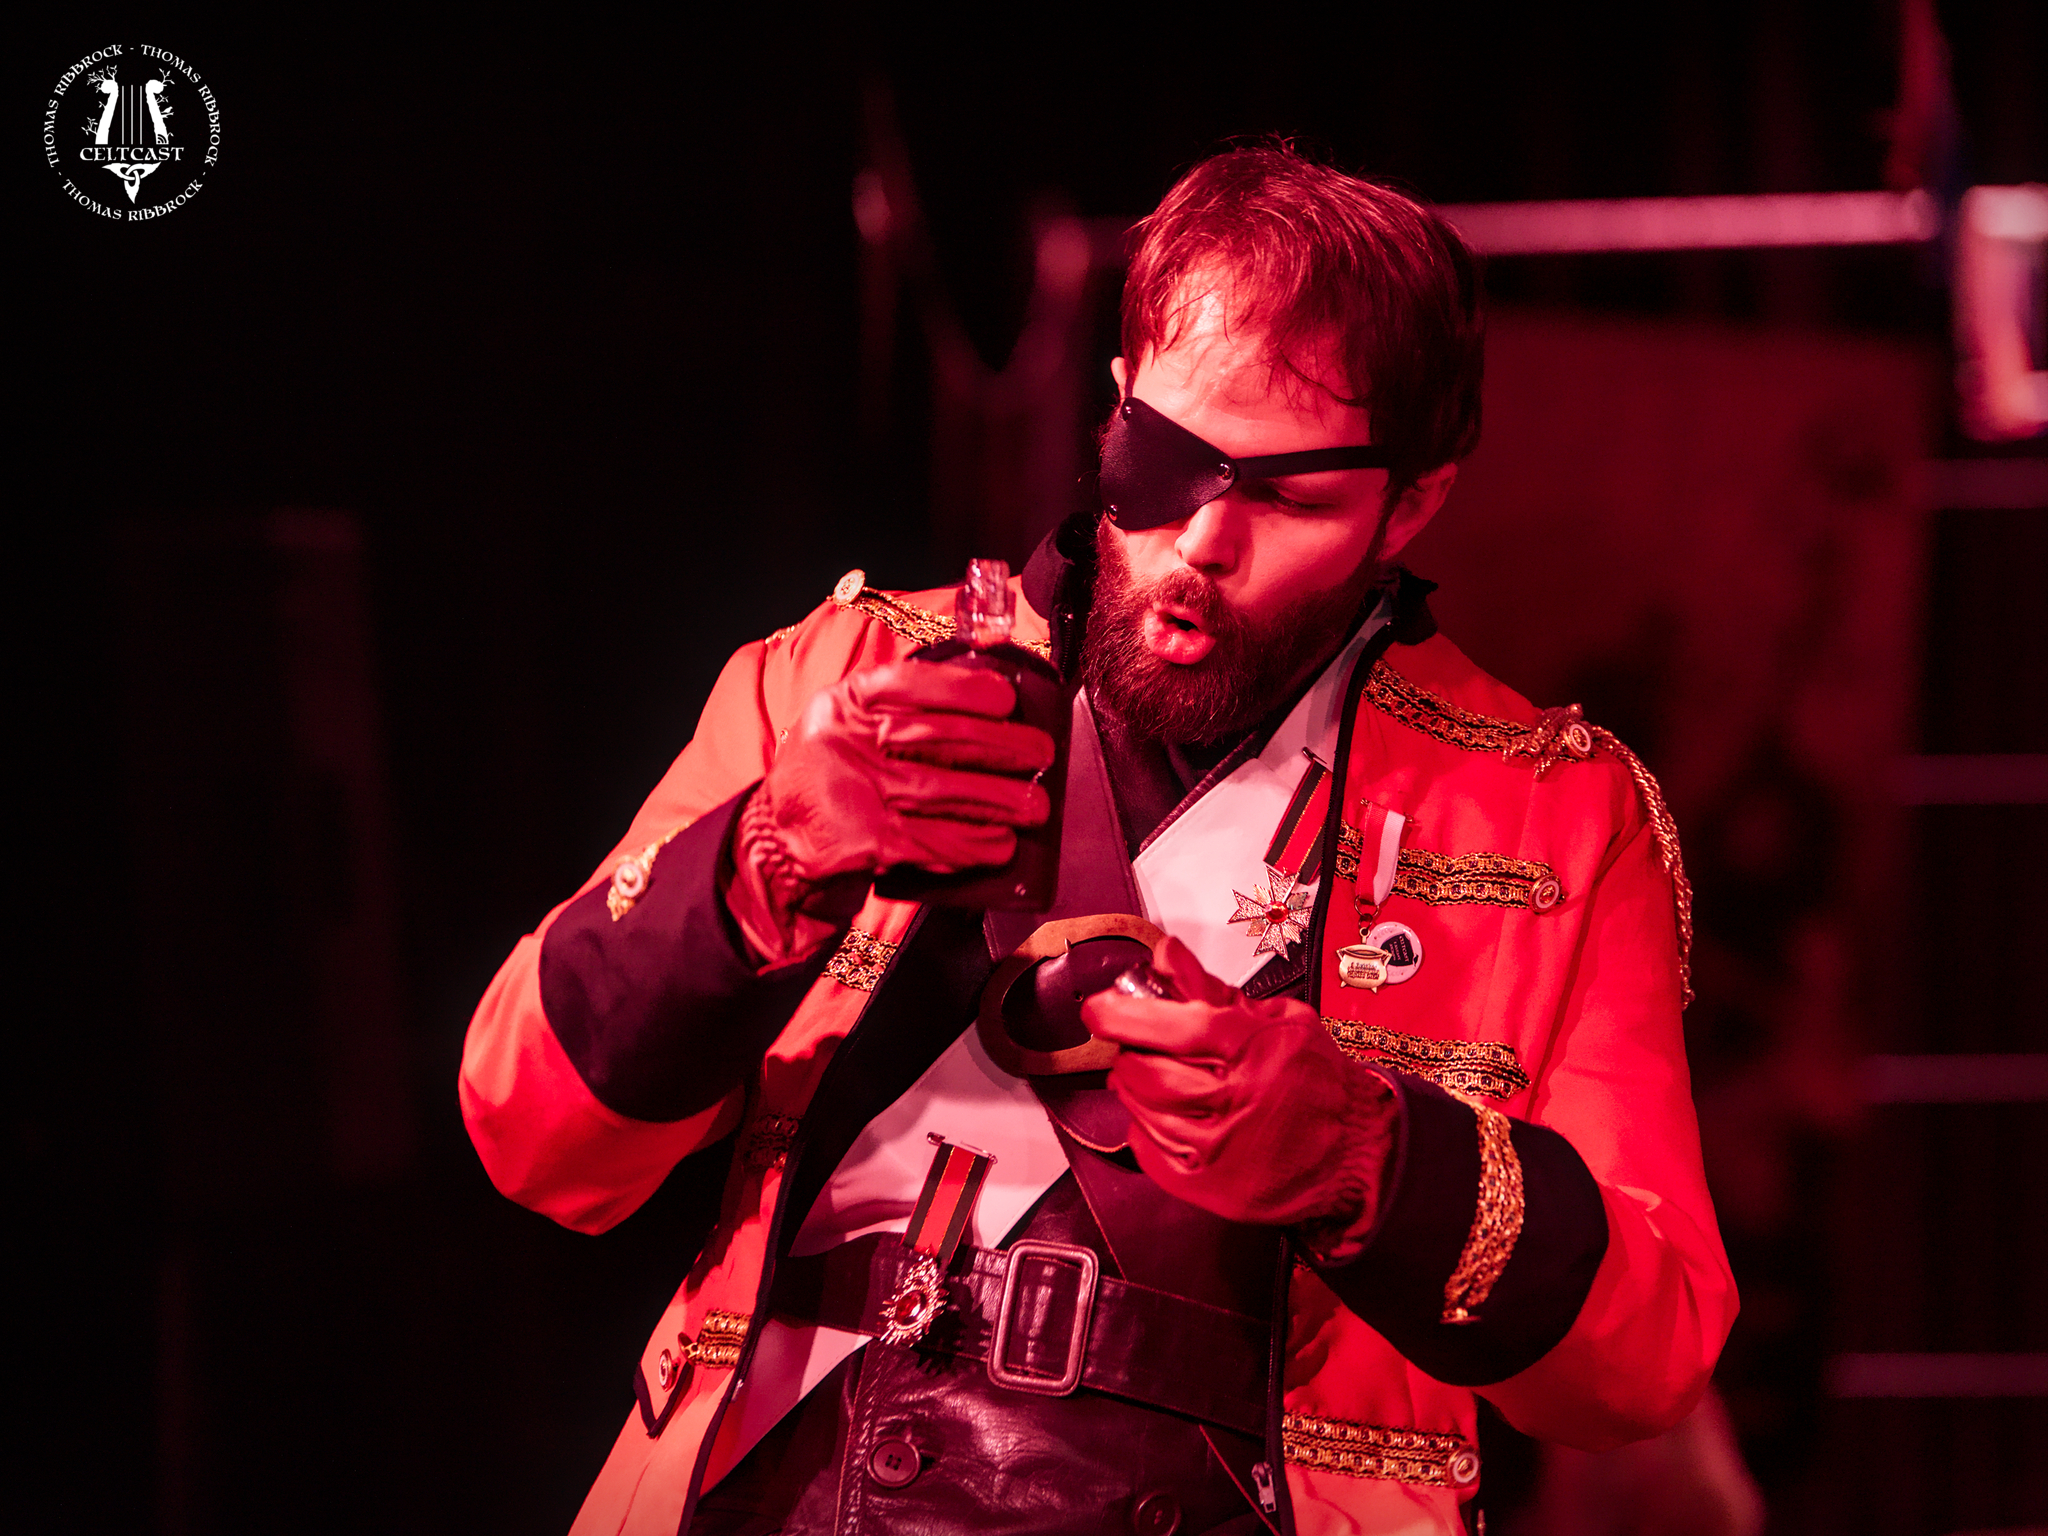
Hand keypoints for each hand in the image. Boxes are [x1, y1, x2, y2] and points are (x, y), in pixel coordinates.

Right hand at [725, 660, 1053, 961]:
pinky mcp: (863, 841)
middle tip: (1040, 752)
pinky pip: (930, 841)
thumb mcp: (851, 725)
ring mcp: (851, 793)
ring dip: (996, 800)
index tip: (1005, 697)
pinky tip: (1002, 843)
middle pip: (931, 738)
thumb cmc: (834, 776)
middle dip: (996, 746)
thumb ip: (905, 708)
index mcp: (843, 704)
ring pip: (938, 792)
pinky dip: (972, 843)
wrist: (777, 839)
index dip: (960, 688)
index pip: (904, 684)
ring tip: (1035, 804)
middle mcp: (841, 742)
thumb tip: (990, 695)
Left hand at [1082, 936, 1397, 1256]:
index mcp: (1255, 1048)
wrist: (1355, 1150)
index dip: (1125, 1015)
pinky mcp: (1213, 1186)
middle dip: (1129, 1054)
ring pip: (1144, 1111)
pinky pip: (1151, 1151)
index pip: (1173, 1025)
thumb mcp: (1277, 1019)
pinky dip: (1145, 1129)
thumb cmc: (1316, 1080)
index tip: (1100, 1009)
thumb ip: (1213, 990)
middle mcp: (1239, 1098)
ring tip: (1156, 1078)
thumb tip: (1165, 955)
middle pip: (1148, 1072)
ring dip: (1135, 1090)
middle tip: (1136, 1046)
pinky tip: (1165, 1116)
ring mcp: (1223, 1147)